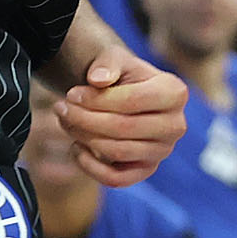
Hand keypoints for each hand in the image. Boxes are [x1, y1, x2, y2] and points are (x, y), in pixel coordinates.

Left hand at [55, 51, 188, 187]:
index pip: (133, 101)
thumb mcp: (112, 59)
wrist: (120, 94)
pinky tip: (76, 148)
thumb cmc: (118, 74)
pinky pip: (118, 178)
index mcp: (174, 92)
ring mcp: (163, 150)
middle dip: (85, 119)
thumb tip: (98, 79)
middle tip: (61, 108)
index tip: (71, 94)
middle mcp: (176, 125)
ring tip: (66, 122)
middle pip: (124, 128)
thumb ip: (106, 63)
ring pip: (118, 152)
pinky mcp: (146, 170)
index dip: (97, 100)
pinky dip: (91, 167)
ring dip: (84, 137)